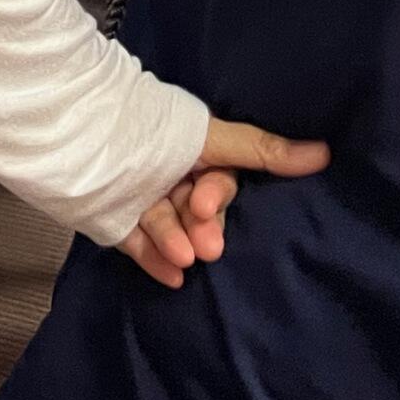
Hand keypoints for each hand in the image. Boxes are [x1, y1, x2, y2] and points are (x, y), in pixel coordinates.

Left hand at [119, 118, 328, 290]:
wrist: (76, 123)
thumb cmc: (150, 125)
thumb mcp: (209, 137)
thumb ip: (261, 151)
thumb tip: (324, 153)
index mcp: (189, 153)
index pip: (215, 183)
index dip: (215, 196)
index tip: (205, 205)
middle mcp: (166, 177)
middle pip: (192, 212)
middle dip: (201, 228)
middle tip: (205, 246)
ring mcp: (139, 199)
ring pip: (166, 228)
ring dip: (176, 243)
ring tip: (181, 257)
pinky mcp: (112, 217)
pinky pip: (135, 243)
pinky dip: (152, 260)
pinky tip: (169, 277)